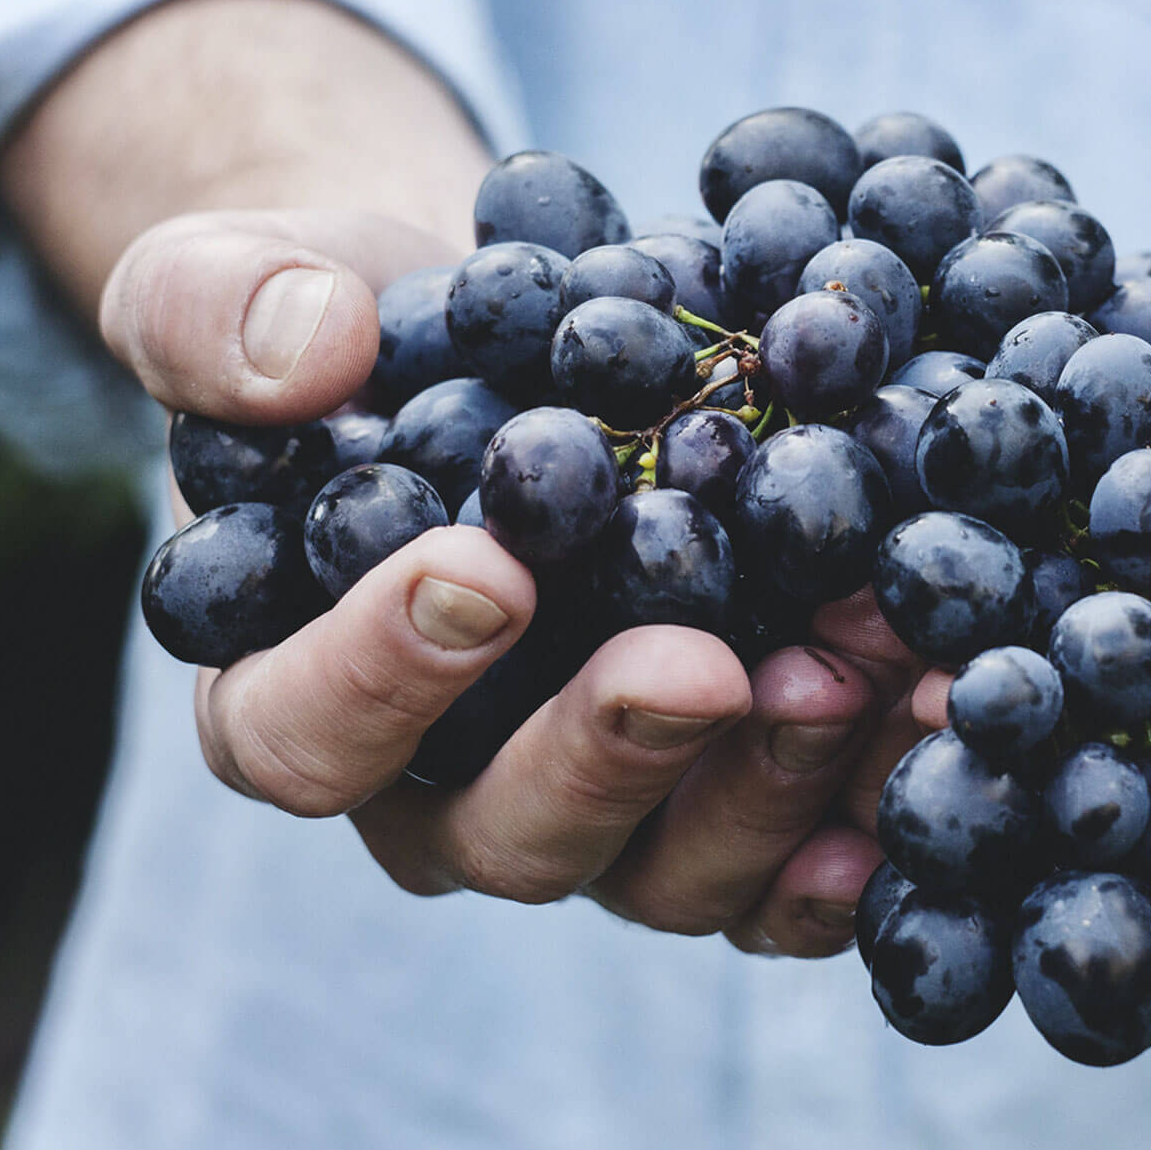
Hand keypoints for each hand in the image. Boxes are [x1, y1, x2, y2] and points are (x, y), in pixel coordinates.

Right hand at [104, 207, 896, 954]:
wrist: (500, 343)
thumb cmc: (348, 331)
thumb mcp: (236, 283)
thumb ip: (217, 311)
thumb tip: (305, 350)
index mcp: (296, 695)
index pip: (302, 734)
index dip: (378, 676)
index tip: (484, 570)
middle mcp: (444, 789)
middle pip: (507, 834)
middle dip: (610, 754)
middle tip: (703, 665)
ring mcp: (595, 807)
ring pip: (667, 866)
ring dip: (769, 784)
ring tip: (862, 671)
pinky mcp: (713, 793)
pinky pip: (784, 859)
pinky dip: (859, 817)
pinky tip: (933, 744)